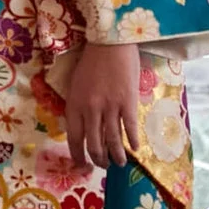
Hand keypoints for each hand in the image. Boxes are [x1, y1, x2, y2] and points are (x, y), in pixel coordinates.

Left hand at [65, 42, 140, 169]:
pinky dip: (132, 141)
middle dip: (99, 160)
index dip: (78, 156)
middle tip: (104, 166)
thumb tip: (84, 127)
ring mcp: (109, 107)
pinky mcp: (128, 102)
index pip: (74, 139)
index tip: (83, 166)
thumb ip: (79, 106)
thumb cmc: (92, 61)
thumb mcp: (76, 85)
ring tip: (120, 163)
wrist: (110, 42)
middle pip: (94, 144)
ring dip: (116, 156)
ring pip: (112, 140)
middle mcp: (90, 110)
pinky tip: (135, 149)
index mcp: (74, 105)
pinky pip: (129, 128)